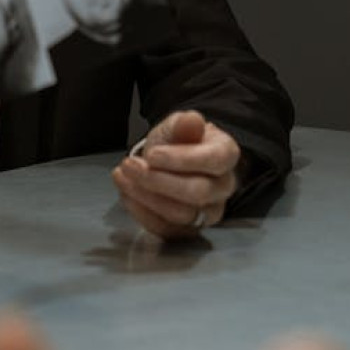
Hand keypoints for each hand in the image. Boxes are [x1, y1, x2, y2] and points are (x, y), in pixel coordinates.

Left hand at [112, 111, 240, 238]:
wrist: (168, 162)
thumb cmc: (177, 143)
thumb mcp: (176, 125)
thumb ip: (183, 124)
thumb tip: (192, 120)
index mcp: (226, 155)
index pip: (214, 161)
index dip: (182, 159)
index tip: (152, 154)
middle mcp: (223, 187)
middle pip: (197, 192)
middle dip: (159, 180)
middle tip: (130, 165)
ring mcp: (207, 212)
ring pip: (180, 214)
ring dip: (146, 197)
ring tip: (124, 176)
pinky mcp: (186, 229)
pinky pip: (165, 229)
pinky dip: (141, 212)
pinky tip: (127, 193)